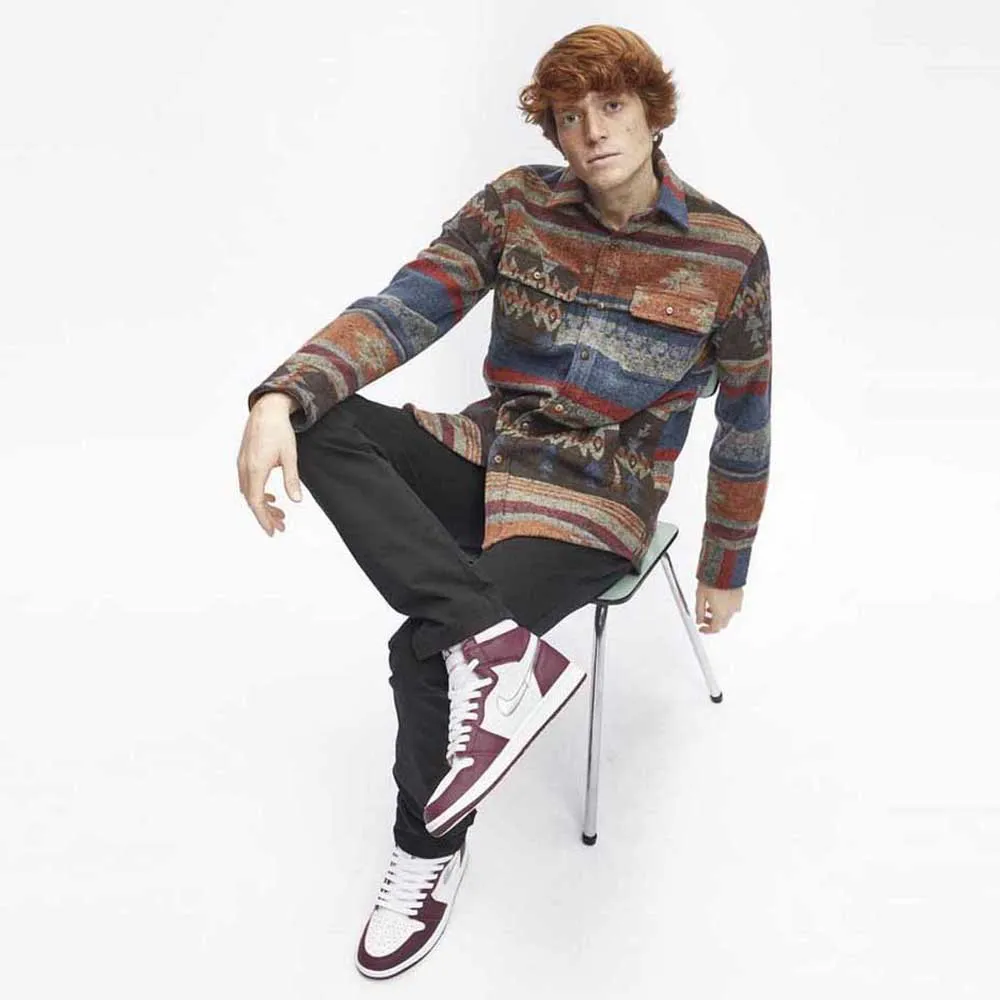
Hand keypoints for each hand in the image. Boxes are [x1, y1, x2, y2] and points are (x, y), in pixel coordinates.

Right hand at [237, 395, 302, 535]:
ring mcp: (242, 464)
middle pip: (252, 501)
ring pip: (249, 493)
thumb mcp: (290, 456)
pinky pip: (247, 484)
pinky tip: (271, 497)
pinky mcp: (244, 460)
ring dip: (263, 505)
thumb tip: (296, 500)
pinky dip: (258, 494)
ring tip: (279, 514)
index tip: (273, 531)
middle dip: (266, 516)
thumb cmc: (279, 430)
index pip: (256, 503)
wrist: (267, 409)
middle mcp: (245, 468)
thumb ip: (292, 479)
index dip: (263, 519)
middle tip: (281, 526)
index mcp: (255, 469)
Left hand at [694, 582, 742, 633]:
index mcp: (720, 613)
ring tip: (710, 606)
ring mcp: (737, 605)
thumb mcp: (700, 596)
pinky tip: (719, 600)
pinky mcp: (740, 598)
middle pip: (722, 624)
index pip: (714, 629)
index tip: (701, 628)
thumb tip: (698, 620)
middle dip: (712, 623)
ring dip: (719, 615)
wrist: (724, 569)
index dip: (707, 630)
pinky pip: (733, 608)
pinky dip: (725, 608)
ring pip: (728, 616)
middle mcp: (731, 611)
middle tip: (704, 617)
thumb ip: (699, 611)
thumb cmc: (712, 581)